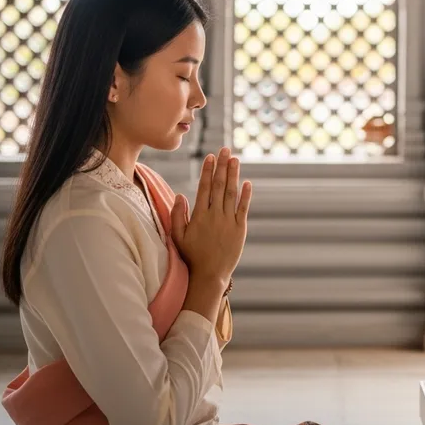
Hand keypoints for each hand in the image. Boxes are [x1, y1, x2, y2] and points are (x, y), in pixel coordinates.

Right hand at [170, 147, 251, 284]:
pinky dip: (245, 195)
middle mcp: (215, 215)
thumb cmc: (192, 255)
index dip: (208, 170)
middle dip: (222, 166)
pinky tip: (247, 183)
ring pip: (232, 193)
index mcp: (199, 215)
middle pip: (219, 185)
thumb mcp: (177, 236)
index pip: (205, 187)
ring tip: (235, 160)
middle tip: (225, 149)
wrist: (209, 275)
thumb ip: (177, 215)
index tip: (211, 157)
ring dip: (233, 175)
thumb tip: (179, 194)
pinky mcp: (240, 228)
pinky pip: (243, 208)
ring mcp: (229, 221)